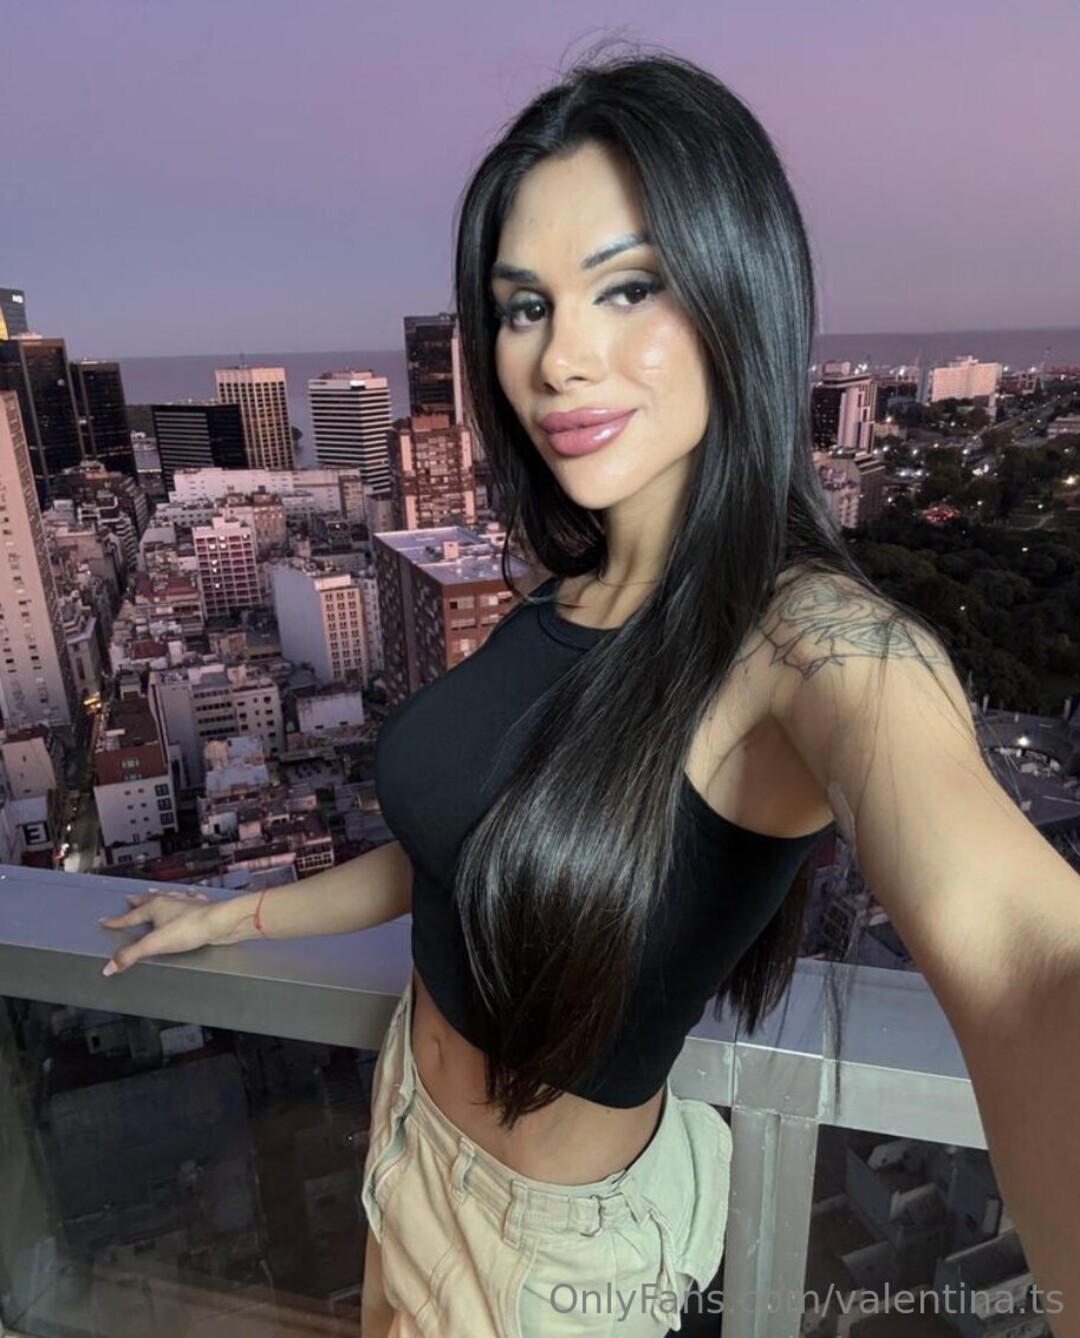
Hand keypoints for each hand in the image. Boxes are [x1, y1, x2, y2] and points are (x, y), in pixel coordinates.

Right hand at [100, 888, 215, 974]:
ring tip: (154, 893)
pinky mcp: (202, 907)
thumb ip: (131, 955)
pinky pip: (191, 898)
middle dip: (138, 901)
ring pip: (169, 896)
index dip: (116, 921)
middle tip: (130, 898)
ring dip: (160, 895)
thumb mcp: (154, 945)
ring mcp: (187, 902)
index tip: (105, 920)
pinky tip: (190, 895)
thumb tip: (109, 966)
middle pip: (149, 900)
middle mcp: (170, 901)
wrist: (220, 922)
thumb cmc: (188, 930)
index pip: (129, 916)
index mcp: (155, 907)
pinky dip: (186, 897)